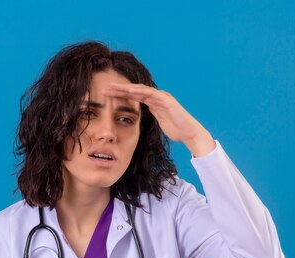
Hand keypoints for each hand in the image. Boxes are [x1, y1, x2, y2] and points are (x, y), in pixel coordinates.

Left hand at [101, 81, 215, 155]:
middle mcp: (157, 97)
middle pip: (135, 91)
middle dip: (120, 89)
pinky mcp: (167, 101)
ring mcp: (162, 97)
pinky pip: (151, 94)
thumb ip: (152, 114)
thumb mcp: (159, 121)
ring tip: (114, 87)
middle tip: (105, 88)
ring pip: (141, 90)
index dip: (120, 94)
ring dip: (126, 88)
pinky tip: (130, 90)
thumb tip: (143, 114)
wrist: (189, 133)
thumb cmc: (176, 129)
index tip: (107, 94)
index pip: (134, 96)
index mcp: (153, 102)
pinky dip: (140, 91)